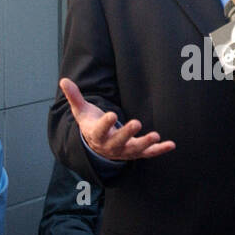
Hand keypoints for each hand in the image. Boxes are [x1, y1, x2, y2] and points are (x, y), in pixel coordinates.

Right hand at [60, 78, 175, 161]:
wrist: (97, 147)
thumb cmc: (91, 124)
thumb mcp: (82, 111)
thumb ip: (75, 96)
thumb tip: (63, 80)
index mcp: (96, 134)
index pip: (100, 129)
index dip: (106, 123)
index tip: (112, 115)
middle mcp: (110, 145)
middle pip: (118, 141)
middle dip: (127, 133)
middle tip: (136, 123)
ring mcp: (124, 151)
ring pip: (135, 149)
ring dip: (146, 143)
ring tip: (156, 136)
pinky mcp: (136, 153)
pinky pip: (148, 153)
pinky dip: (159, 150)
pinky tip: (171, 145)